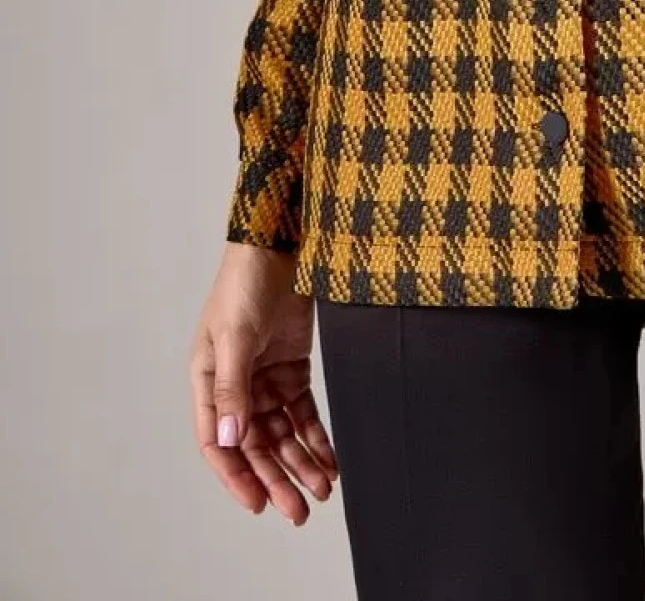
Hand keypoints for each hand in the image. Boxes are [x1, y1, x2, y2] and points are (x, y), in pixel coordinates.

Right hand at [189, 241, 338, 522]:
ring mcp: (264, 376)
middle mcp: (235, 384)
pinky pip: (303, 412)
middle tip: (299, 510)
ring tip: (322, 490)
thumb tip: (230, 439)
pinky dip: (316, 436)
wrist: (281, 240)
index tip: (258, 505)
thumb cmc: (245, 282)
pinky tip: (330, 459)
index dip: (236, 476)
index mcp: (208, 379)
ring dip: (300, 461)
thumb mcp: (235, 335)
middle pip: (255, 444)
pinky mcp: (292, 366)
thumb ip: (233, 388)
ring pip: (282, 433)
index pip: (218, 442)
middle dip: (276, 478)